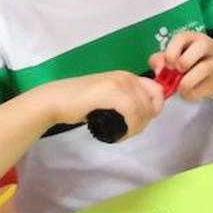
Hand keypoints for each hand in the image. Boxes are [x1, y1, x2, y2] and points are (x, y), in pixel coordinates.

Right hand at [49, 71, 163, 139]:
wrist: (55, 100)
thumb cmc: (79, 102)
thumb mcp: (108, 97)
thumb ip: (124, 100)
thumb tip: (140, 114)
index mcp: (127, 76)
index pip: (157, 90)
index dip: (155, 108)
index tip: (141, 121)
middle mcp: (126, 76)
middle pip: (153, 101)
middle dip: (146, 120)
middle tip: (131, 132)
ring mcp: (119, 83)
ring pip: (143, 108)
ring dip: (137, 127)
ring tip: (124, 135)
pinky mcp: (111, 92)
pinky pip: (132, 111)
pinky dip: (131, 127)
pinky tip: (120, 136)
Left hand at [149, 32, 212, 100]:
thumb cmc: (189, 64)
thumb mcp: (174, 57)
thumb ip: (160, 60)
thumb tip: (158, 69)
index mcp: (193, 38)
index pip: (182, 38)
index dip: (172, 51)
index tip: (168, 64)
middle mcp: (207, 47)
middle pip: (201, 47)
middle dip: (184, 61)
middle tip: (177, 72)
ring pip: (204, 68)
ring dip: (187, 81)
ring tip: (180, 87)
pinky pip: (200, 89)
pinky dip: (190, 94)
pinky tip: (187, 92)